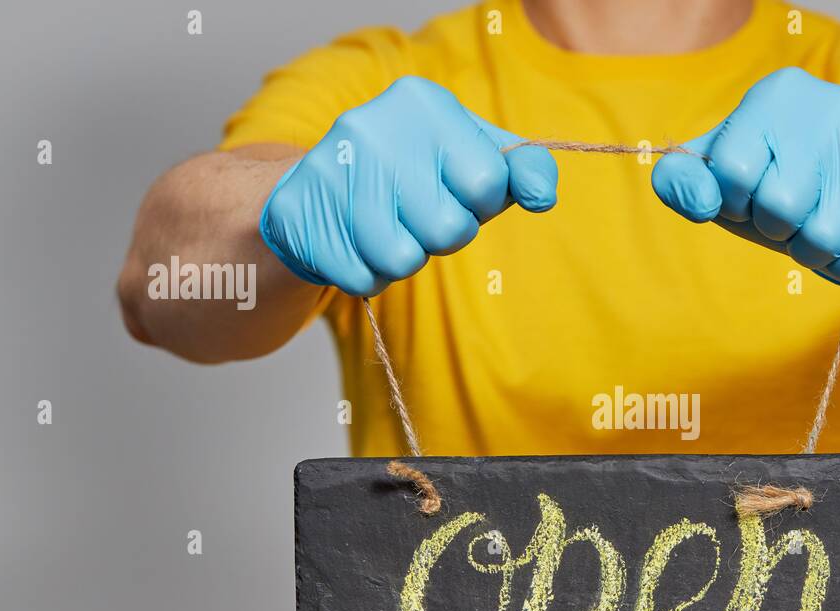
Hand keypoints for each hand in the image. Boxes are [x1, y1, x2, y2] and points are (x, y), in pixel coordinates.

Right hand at [260, 76, 556, 295]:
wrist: (321, 187)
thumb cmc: (417, 176)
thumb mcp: (474, 158)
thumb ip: (522, 170)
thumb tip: (542, 195)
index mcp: (423, 103)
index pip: (487, 184)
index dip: (479, 203)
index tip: (456, 190)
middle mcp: (372, 126)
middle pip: (448, 229)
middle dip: (442, 236)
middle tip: (417, 213)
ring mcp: (328, 169)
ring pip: (402, 259)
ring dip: (405, 258)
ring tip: (386, 227)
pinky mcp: (297, 214)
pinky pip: (361, 279)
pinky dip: (368, 274)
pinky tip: (355, 242)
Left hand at [652, 67, 839, 290]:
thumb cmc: (788, 193)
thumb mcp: (728, 185)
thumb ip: (685, 184)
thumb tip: (698, 197)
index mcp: (776, 95)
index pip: (732, 170)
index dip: (737, 203)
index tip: (752, 199)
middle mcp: (832, 104)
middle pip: (781, 206)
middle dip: (780, 231)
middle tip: (794, 221)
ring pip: (826, 236)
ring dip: (817, 253)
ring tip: (826, 231)